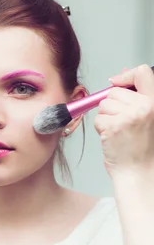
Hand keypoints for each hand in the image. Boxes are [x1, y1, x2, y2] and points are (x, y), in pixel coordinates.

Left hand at [95, 64, 153, 178]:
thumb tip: (119, 76)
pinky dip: (100, 128)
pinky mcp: (113, 126)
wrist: (138, 171)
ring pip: (103, 105)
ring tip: (118, 131)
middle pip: (114, 91)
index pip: (142, 73)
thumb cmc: (141, 147)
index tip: (116, 82)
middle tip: (122, 123)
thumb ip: (136, 96)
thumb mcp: (146, 117)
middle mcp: (145, 106)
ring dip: (106, 117)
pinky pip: (97, 118)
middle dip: (112, 106)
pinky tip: (111, 137)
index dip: (126, 75)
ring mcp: (129, 116)